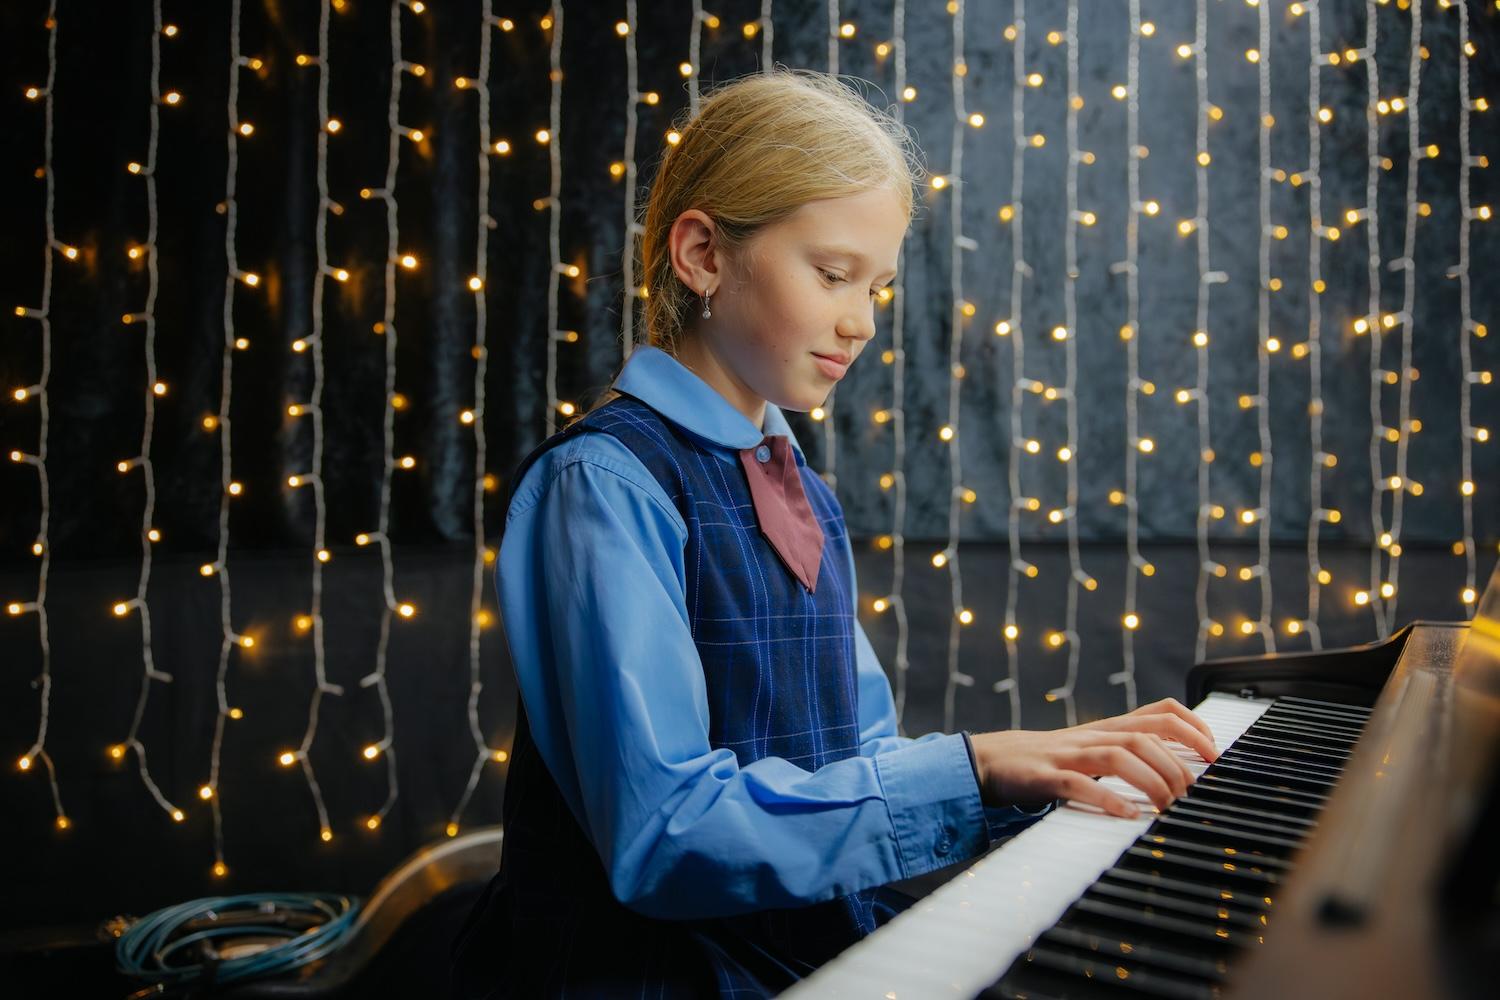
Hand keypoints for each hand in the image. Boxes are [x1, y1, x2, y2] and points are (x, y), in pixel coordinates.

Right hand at [969, 698, 1219, 818]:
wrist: (991, 760)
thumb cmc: (1047, 760)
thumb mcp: (1092, 750)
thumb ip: (1128, 753)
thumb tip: (1178, 768)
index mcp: (1107, 728)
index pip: (1159, 713)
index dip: (1193, 728)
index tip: (1214, 754)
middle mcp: (1092, 736)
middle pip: (1144, 737)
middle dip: (1176, 765)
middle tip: (1191, 794)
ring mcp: (1067, 754)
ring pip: (1117, 755)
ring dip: (1150, 781)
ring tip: (1167, 806)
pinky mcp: (1045, 776)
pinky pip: (1078, 784)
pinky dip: (1106, 799)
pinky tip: (1127, 815)